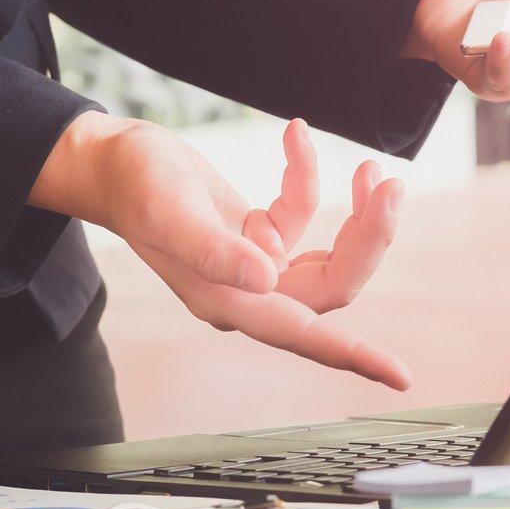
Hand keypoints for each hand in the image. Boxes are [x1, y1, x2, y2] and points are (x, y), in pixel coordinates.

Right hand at [30, 112, 410, 387]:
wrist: (110, 160)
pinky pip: (301, 212)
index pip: (304, 332)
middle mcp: (247, 292)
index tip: (399, 374)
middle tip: (390, 184)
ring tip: (373, 170)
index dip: (353, 355)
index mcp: (228, 300)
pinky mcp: (257, 235)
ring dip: (357, 215)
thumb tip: (267, 278)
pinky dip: (306, 175)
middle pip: (332, 283)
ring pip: (330, 256)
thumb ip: (215, 250)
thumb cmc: (132, 185)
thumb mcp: (170, 212)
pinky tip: (295, 135)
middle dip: (369, 238)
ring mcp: (254, 265)